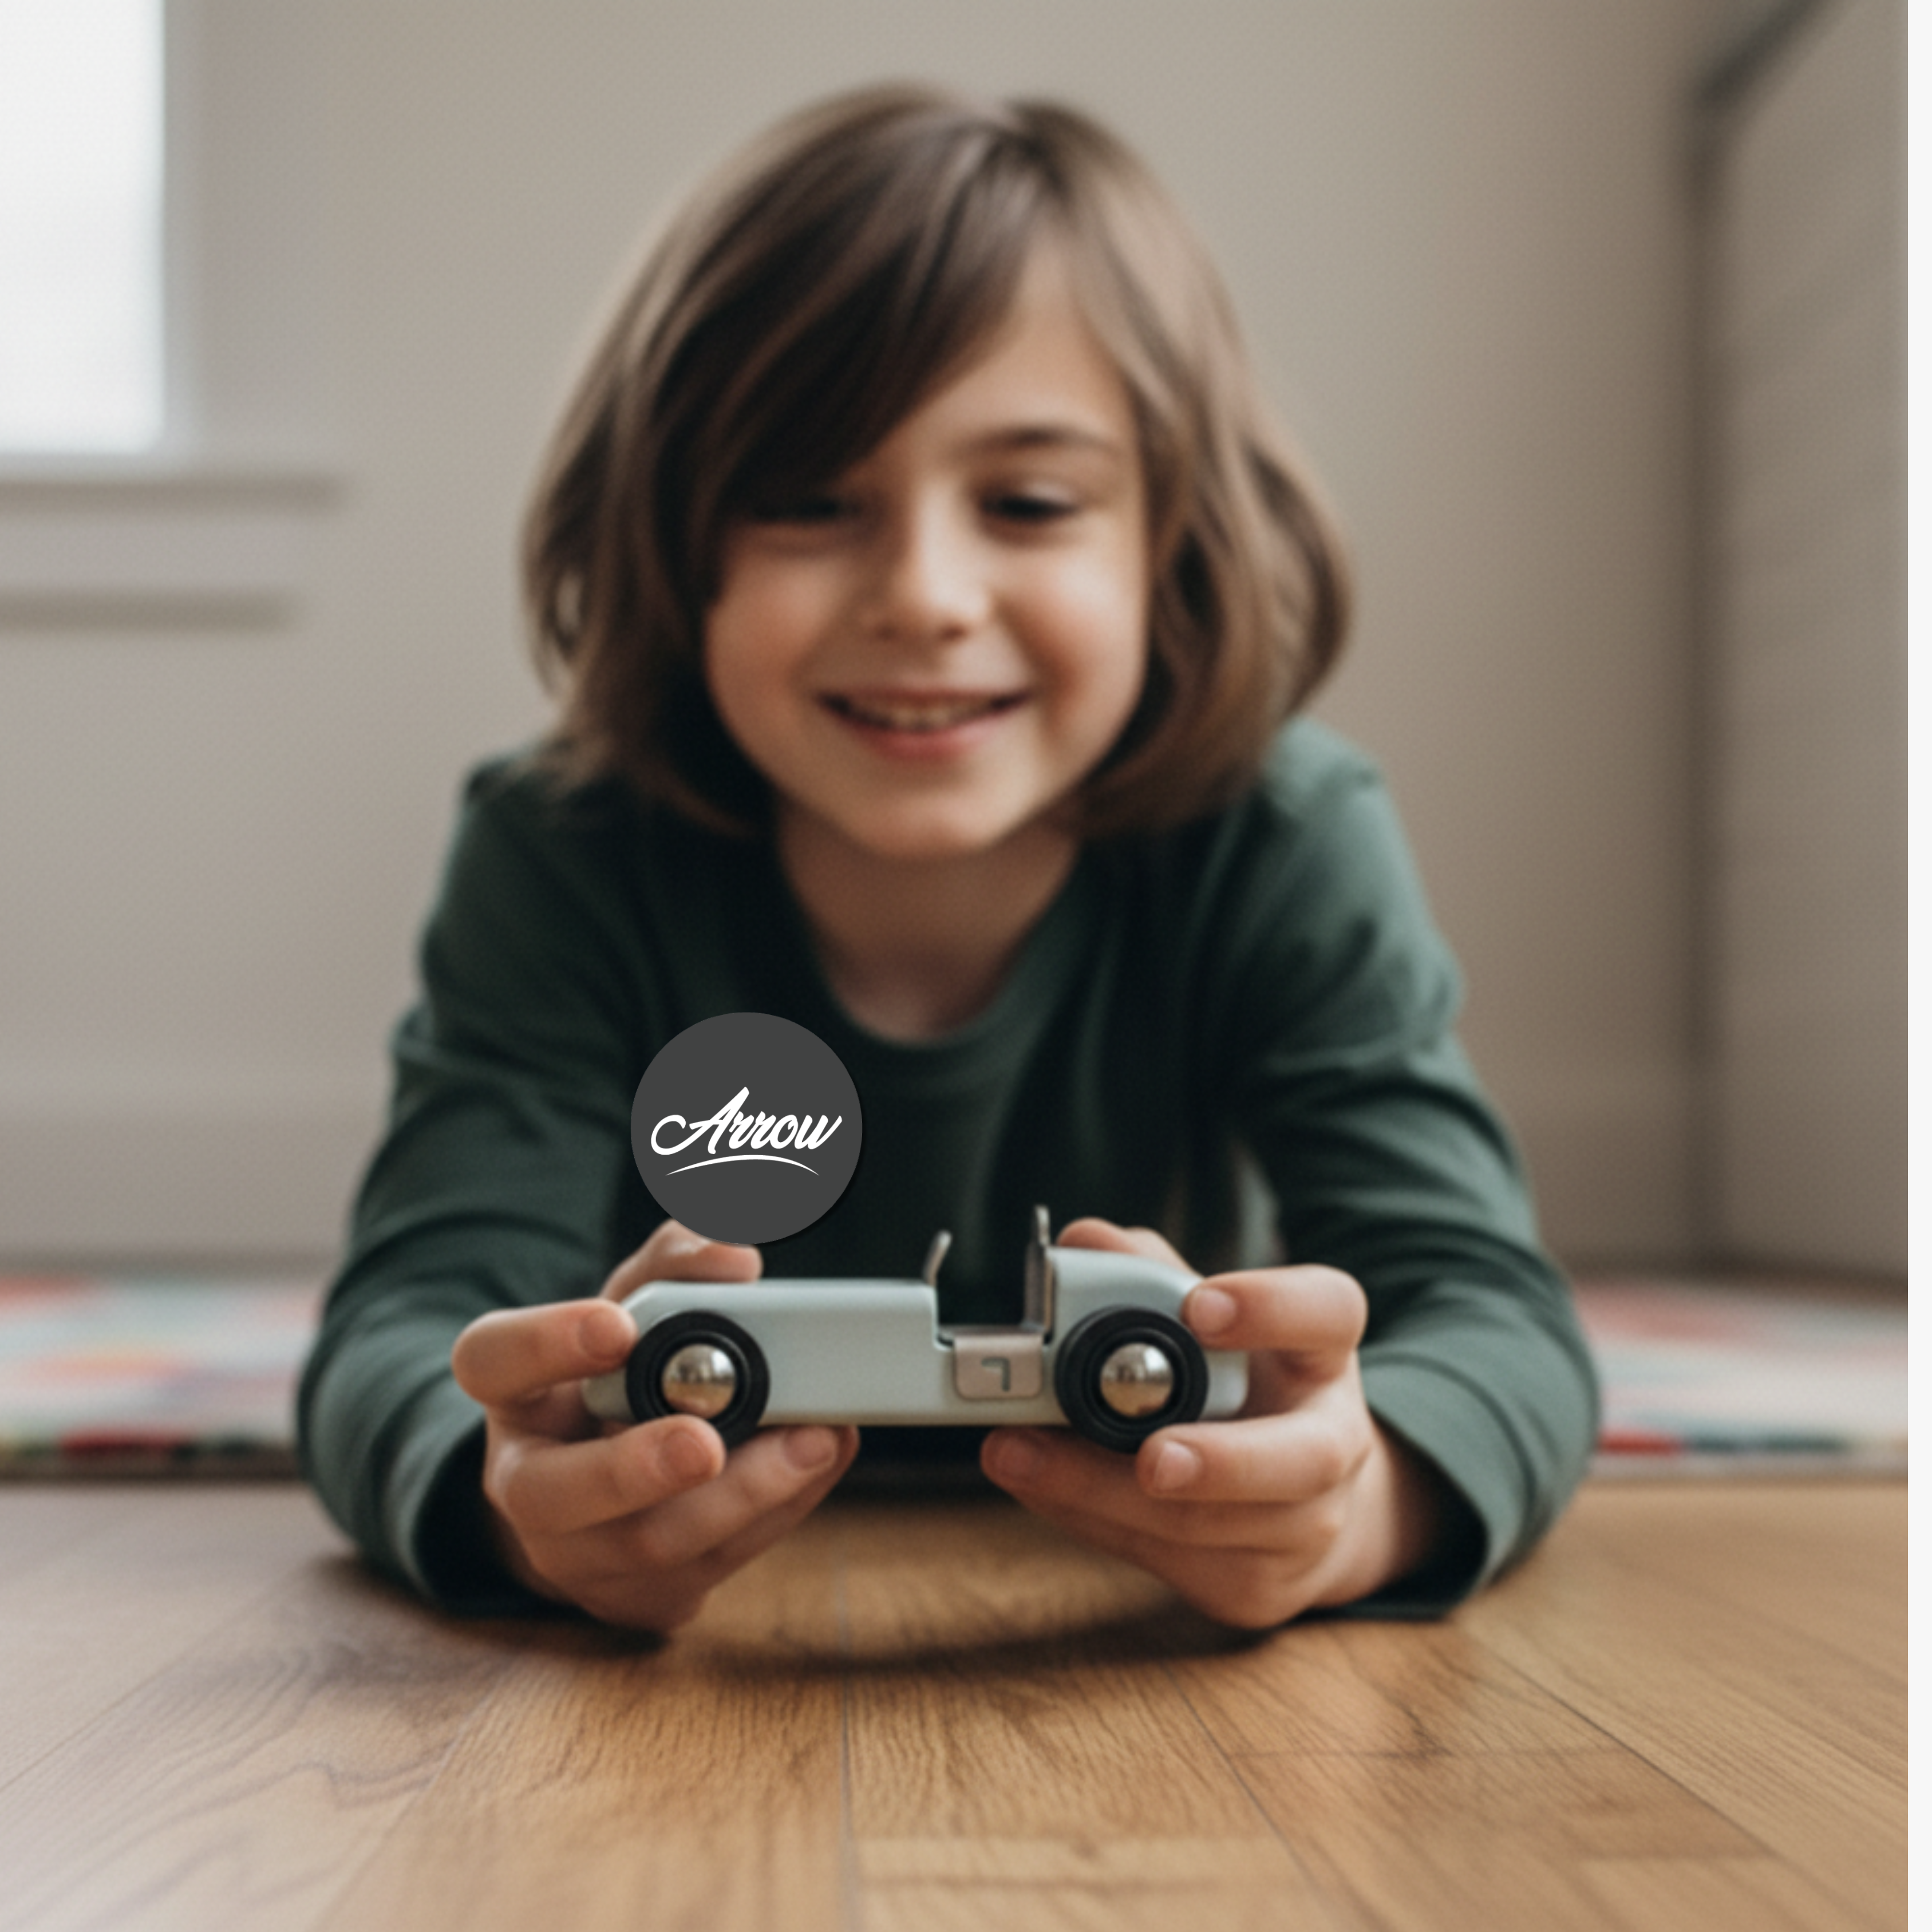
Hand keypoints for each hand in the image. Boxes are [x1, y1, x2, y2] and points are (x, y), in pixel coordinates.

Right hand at [449, 1220, 858, 1630]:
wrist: (610, 1490)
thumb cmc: (626, 1377)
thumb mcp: (639, 1307)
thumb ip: (679, 1268)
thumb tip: (734, 1257)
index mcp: (514, 1393)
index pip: (493, 1362)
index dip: (547, 1344)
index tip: (617, 1326)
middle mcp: (526, 1484)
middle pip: (552, 1494)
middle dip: (634, 1469)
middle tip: (706, 1442)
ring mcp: (578, 1557)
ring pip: (647, 1546)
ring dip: (741, 1496)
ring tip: (814, 1441)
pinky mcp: (640, 1600)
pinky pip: (708, 1568)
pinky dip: (775, 1514)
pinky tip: (818, 1464)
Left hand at [980, 1219, 1452, 1627]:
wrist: (1297, 1503)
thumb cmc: (1236, 1387)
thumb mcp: (1205, 1321)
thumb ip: (1145, 1276)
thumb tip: (1081, 1241)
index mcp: (1320, 1353)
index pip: (1327, 1313)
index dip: (1270, 1307)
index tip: (1200, 1305)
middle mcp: (1331, 1442)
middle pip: (1302, 1459)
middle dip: (1221, 1462)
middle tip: (1150, 1457)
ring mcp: (1301, 1526)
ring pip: (1212, 1528)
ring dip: (1103, 1494)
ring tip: (1019, 1455)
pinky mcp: (1254, 1587)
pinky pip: (1166, 1561)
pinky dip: (1090, 1520)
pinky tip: (1038, 1486)